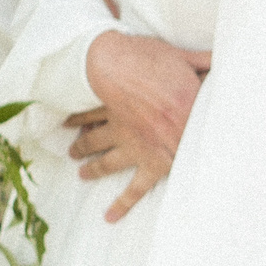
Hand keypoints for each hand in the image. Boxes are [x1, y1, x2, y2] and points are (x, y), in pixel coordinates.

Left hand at [63, 32, 212, 222]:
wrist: (199, 109)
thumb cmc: (191, 80)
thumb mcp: (185, 58)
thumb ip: (189, 55)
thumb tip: (198, 47)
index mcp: (124, 100)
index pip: (93, 108)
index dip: (78, 115)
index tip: (65, 119)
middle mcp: (122, 126)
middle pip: (94, 137)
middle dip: (81, 143)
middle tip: (70, 150)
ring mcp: (135, 150)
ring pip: (106, 162)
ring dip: (92, 169)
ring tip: (81, 174)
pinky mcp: (152, 168)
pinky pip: (134, 191)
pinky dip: (121, 205)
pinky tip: (109, 217)